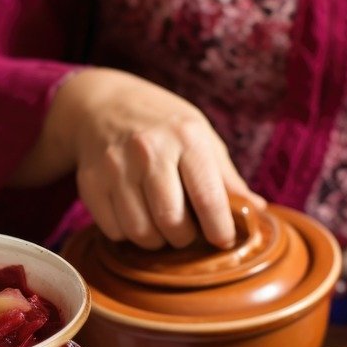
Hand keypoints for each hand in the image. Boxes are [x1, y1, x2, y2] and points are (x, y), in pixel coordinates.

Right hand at [17, 68, 261, 248]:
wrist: (103, 105)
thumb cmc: (163, 125)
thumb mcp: (201, 137)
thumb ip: (226, 177)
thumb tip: (256, 210)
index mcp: (186, 136)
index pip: (208, 198)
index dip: (220, 229)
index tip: (223, 241)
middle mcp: (148, 150)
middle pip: (172, 221)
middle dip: (185, 238)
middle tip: (188, 233)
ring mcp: (115, 166)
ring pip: (141, 231)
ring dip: (156, 240)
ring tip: (162, 227)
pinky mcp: (90, 183)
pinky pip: (114, 230)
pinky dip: (128, 234)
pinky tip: (136, 216)